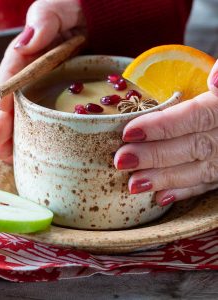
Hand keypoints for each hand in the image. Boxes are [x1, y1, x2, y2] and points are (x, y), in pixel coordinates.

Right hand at [0, 0, 85, 162]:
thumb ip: (45, 18)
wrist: (112, 26)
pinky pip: (46, 123)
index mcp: (31, 54)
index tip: (1, 111)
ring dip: (14, 138)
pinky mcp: (61, 104)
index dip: (5, 93)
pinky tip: (26, 154)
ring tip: (5, 156)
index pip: (13, 74)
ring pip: (26, 117)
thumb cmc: (84, 15)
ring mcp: (47, 92)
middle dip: (4, 124)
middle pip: (15, 102)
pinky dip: (35, 139)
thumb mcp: (64, 10)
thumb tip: (25, 44)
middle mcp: (35, 76)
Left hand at [114, 91, 217, 206]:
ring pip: (199, 171)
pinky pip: (208, 185)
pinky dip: (184, 191)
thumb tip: (215, 79)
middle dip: (155, 156)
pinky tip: (160, 197)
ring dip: (165, 178)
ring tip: (133, 185)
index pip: (195, 117)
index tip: (128, 132)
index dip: (162, 126)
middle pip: (193, 147)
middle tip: (121, 161)